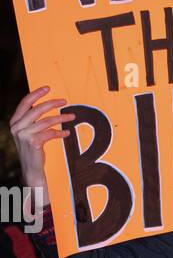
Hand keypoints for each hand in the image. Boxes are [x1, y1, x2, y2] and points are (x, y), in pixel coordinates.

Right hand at [9, 86, 75, 207]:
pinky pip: (50, 133)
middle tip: (65, 100)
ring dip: (62, 118)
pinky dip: (60, 133)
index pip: (24, 103)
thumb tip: (46, 105)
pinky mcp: (33, 142)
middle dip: (53, 103)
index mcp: (14, 122)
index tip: (48, 88)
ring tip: (72, 117)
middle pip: (37, 109)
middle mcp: (17, 127)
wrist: (31, 169)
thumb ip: (33, 120)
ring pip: (46, 121)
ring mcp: (24, 135)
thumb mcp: (29, 132)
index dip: (36, 94)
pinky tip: (66, 134)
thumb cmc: (32, 150)